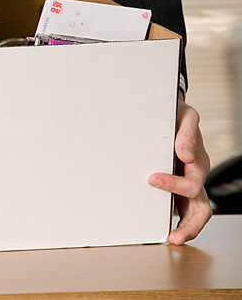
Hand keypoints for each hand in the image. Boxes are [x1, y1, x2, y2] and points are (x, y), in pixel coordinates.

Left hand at [148, 99, 211, 243]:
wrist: (171, 113)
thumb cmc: (176, 114)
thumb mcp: (184, 116)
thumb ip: (186, 133)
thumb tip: (184, 154)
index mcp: (197, 162)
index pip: (191, 183)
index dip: (172, 185)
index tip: (151, 179)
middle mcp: (195, 176)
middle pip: (201, 209)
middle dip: (190, 225)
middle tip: (172, 235)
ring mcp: (187, 183)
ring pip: (194, 213)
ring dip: (185, 228)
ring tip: (169, 239)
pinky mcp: (176, 186)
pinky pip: (180, 208)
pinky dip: (174, 220)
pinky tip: (161, 228)